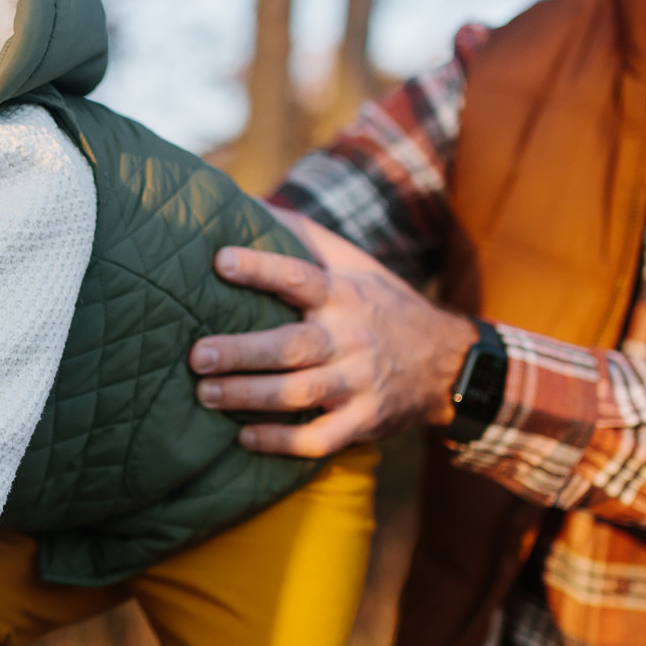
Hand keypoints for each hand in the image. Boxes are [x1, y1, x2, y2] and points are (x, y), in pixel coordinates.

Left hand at [190, 208, 479, 456]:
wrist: (449, 363)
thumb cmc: (384, 306)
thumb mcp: (357, 265)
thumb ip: (306, 237)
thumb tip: (251, 203)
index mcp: (345, 295)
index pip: (300, 277)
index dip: (261, 268)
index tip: (220, 261)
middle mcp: (351, 338)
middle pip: (291, 346)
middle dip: (241, 352)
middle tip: (197, 354)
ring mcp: (360, 383)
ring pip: (299, 393)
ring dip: (249, 395)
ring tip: (205, 394)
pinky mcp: (365, 422)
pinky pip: (319, 439)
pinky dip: (281, 442)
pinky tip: (245, 437)